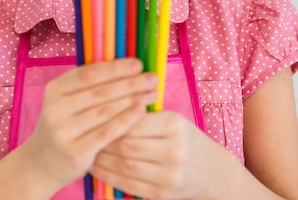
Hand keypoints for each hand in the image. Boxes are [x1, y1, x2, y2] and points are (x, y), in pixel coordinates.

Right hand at [24, 59, 158, 193]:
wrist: (42, 164)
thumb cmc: (65, 125)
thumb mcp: (67, 101)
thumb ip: (90, 86)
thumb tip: (128, 68)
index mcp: (54, 89)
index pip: (89, 73)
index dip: (115, 67)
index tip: (138, 64)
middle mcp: (55, 108)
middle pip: (100, 91)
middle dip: (130, 83)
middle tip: (153, 78)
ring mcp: (63, 131)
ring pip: (105, 110)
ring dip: (133, 99)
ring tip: (152, 93)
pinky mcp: (74, 151)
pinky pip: (107, 132)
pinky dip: (126, 119)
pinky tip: (141, 111)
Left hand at [92, 110, 214, 199]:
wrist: (211, 170)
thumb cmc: (184, 137)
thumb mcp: (171, 119)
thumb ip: (143, 115)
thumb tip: (106, 106)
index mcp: (174, 125)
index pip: (133, 121)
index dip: (111, 119)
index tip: (93, 115)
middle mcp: (174, 150)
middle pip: (127, 145)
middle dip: (103, 141)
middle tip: (86, 134)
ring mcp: (170, 175)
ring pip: (125, 166)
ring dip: (102, 160)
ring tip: (88, 150)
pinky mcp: (164, 194)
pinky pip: (129, 185)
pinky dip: (109, 177)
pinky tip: (97, 169)